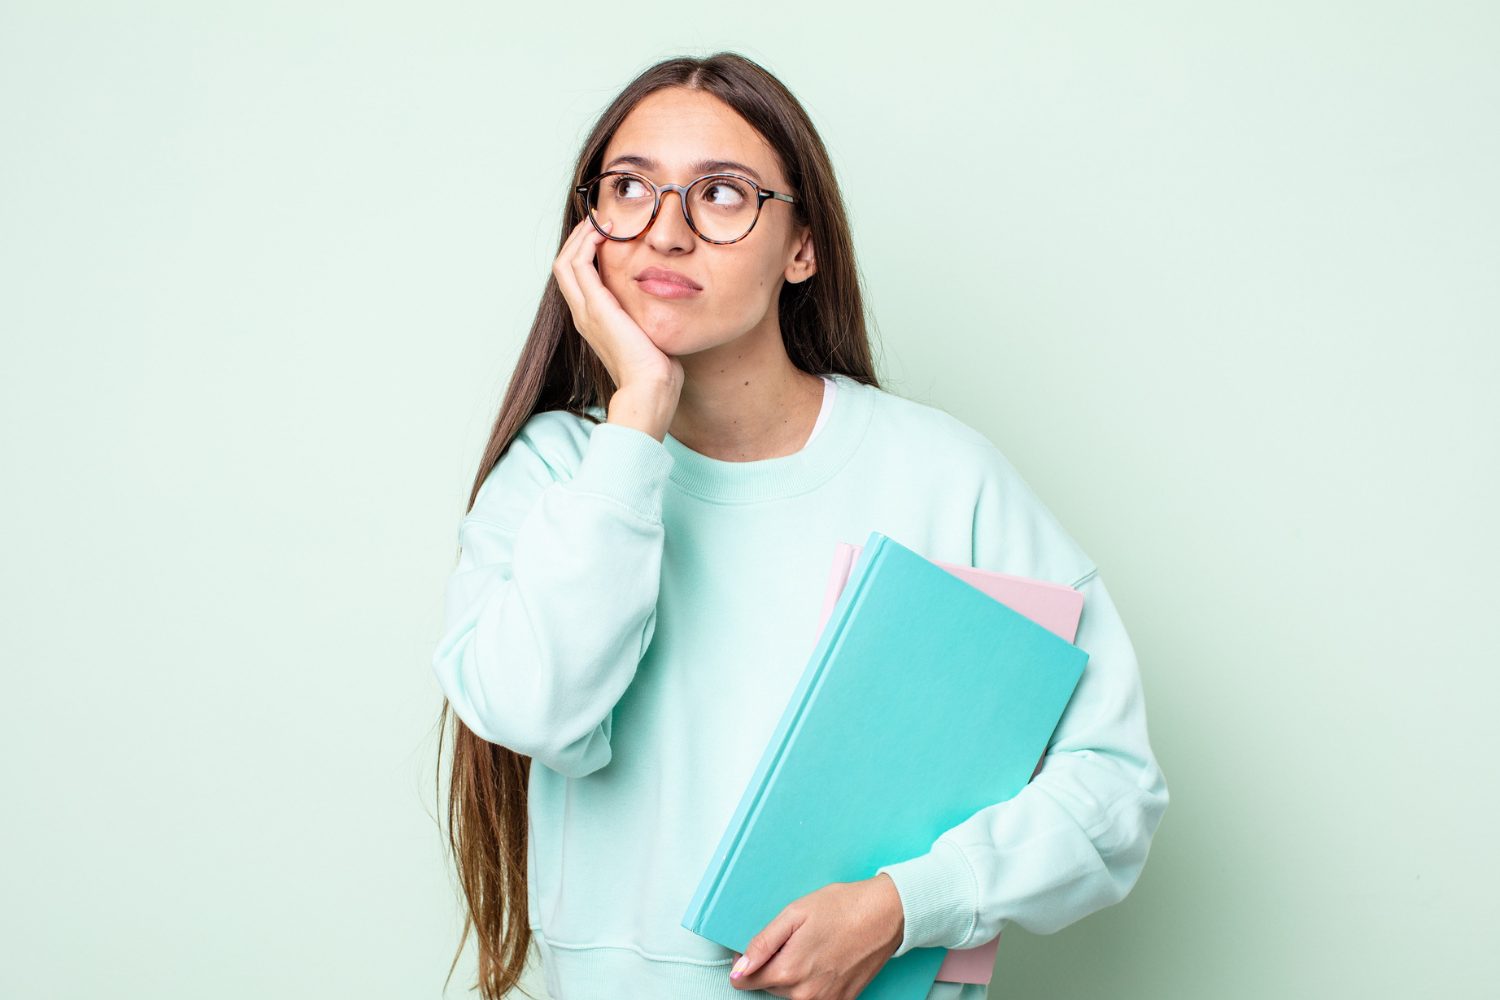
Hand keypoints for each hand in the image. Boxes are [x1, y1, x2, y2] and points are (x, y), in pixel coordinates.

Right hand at [552, 216, 683, 395]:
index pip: (576, 278)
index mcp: (592, 321)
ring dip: (581, 236)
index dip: (584, 252)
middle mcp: (582, 314)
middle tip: (599, 218)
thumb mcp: (648, 333)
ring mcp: (585, 311)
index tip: (605, 232)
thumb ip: (646, 316)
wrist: (650, 387)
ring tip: (600, 219)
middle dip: (579, 238)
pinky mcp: (595, 307)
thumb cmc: (655, 367)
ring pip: (566, 261)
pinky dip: (587, 243)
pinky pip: (579, 264)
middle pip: (564, 266)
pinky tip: (604, 231)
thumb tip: (664, 303)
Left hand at [728, 874, 904, 998]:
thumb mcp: (794, 914)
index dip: (747, 961)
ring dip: (793, 974)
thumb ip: (763, 944)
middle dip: (773, 964)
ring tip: (812, 945)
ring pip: (790, 993)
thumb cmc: (843, 908)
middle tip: (794, 938)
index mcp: (788, 971)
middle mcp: (805, 994)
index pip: (746, 980)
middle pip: (769, 986)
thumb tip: (740, 969)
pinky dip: (812, 981)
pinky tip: (824, 958)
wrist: (886, 915)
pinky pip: (813, 997)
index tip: (758, 947)